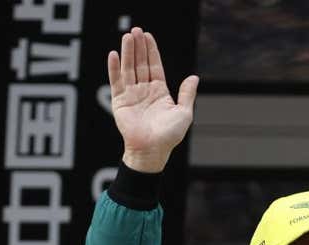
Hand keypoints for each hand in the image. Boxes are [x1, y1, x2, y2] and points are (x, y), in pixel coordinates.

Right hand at [108, 27, 197, 172]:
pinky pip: (116, 81)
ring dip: (127, 53)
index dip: (151, 51)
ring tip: (127, 37)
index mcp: (159, 92)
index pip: (154, 66)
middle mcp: (144, 91)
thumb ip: (187, 94)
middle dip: (138, 47)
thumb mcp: (184, 113)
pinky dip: (114, 68)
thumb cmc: (169, 135)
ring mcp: (131, 95)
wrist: (153, 150)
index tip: (148, 36)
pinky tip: (114, 54)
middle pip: (140, 64)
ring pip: (128, 69)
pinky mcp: (120, 101)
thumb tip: (194, 77)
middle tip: (136, 30)